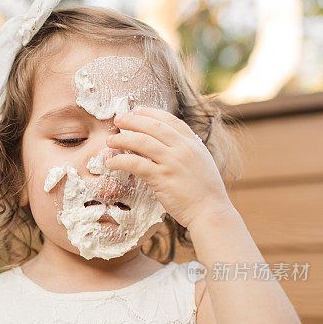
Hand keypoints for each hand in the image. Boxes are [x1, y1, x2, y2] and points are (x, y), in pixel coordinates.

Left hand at [105, 105, 232, 229]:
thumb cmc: (206, 192)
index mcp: (192, 143)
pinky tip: (111, 163)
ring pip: (142, 141)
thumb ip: (186, 151)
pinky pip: (136, 164)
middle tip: (118, 119)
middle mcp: (183, 149)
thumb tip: (171, 144)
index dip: (151, 113)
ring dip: (122, 138)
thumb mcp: (201, 163)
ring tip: (111, 140)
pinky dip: (121, 161)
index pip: (169, 120)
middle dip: (132, 120)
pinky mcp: (162, 178)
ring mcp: (172, 162)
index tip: (137, 111)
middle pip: (153, 126)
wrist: (211, 212)